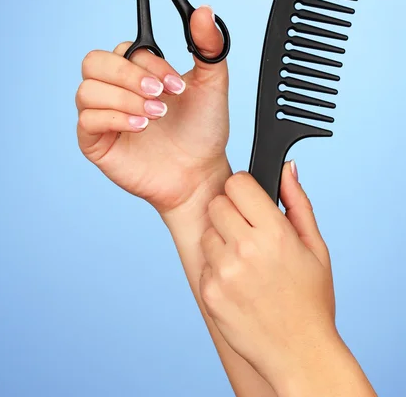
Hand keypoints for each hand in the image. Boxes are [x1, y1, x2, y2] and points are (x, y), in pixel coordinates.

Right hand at [76, 6, 229, 213]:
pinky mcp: (95, 142)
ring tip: (156, 116)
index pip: (125, 49)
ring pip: (88, 90)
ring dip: (125, 99)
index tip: (177, 83)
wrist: (200, 172)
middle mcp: (116, 89)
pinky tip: (140, 127)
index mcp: (138, 71)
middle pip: (94, 62)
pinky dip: (114, 119)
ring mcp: (103, 115)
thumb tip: (204, 10)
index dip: (149, 63)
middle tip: (160, 95)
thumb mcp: (212, 83)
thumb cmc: (203, 130)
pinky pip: (86, 120)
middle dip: (128, 76)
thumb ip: (208, 46)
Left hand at [199, 163, 337, 386]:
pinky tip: (238, 284)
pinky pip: (203, 262)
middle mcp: (246, 248)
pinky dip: (216, 268)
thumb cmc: (311, 299)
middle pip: (217, 203)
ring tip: (245, 262)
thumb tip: (285, 167)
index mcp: (275, 232)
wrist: (299, 352)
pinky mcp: (209, 292)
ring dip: (221, 241)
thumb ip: (297, 201)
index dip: (244, 190)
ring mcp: (224, 272)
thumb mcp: (315, 246)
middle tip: (247, 233)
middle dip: (231, 212)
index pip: (237, 183)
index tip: (250, 202)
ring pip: (207, 232)